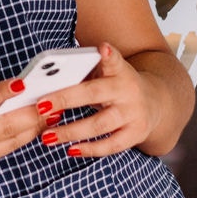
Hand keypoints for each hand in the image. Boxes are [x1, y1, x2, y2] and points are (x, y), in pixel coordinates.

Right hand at [0, 78, 46, 181]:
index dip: (1, 92)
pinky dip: (19, 138)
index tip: (22, 83)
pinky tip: (33, 126)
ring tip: (53, 113)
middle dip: (32, 114)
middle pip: (4, 128)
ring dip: (34, 127)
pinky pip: (2, 151)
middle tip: (52, 101)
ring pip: (10, 143)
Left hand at [36, 44, 162, 157]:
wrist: (154, 103)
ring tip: (47, 136)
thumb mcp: (108, 72)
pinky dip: (90, 149)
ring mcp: (133, 114)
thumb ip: (85, 71)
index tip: (103, 48)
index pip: (114, 61)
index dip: (109, 55)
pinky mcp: (136, 134)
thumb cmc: (117, 85)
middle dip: (66, 99)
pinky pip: (111, 145)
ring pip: (99, 124)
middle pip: (95, 94)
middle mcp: (128, 91)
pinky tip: (71, 149)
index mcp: (120, 71)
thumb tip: (48, 78)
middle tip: (41, 105)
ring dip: (71, 131)